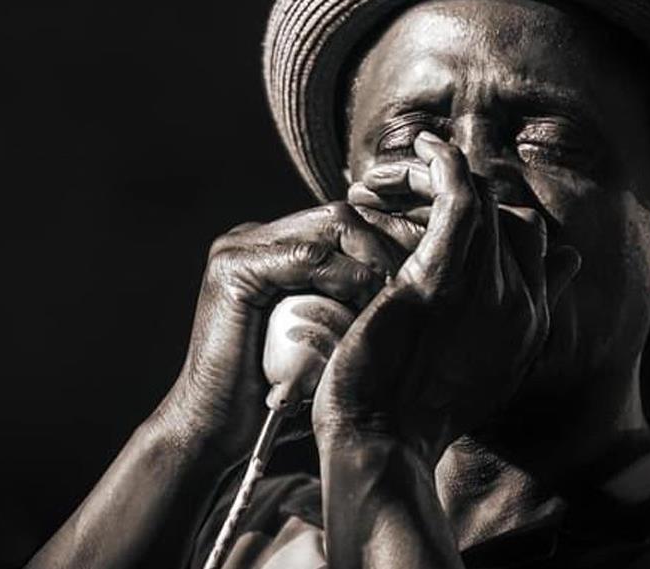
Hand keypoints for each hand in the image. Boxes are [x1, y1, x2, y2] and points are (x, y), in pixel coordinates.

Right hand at [159, 202, 409, 460]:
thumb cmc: (279, 397)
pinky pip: (307, 256)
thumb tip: (423, 285)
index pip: (349, 222)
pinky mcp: (234, 268)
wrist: (215, 432)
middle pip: (345, 216)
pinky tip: (368, 304)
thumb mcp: (329, 338)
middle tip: (424, 278)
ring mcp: (239, 247)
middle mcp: (255, 237)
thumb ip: (356, 304)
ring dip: (375, 259)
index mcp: (275, 247)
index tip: (434, 269)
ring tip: (398, 296)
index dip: (394, 241)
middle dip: (392, 244)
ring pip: (333, 225)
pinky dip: (346, 276)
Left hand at [312, 132, 580, 464]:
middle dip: (458, 190)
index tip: (440, 207)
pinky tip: (422, 145)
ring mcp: (485, 289)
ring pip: (482, 198)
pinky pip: (459, 198)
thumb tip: (566, 262)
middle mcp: (520, 302)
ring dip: (437, 173)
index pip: (532, 238)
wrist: (382, 445)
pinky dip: (443, 162)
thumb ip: (517, 317)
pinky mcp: (440, 279)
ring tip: (391, 172)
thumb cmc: (414, 413)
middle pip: (508, 213)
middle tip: (400, 188)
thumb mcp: (482, 366)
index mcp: (531, 321)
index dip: (492, 215)